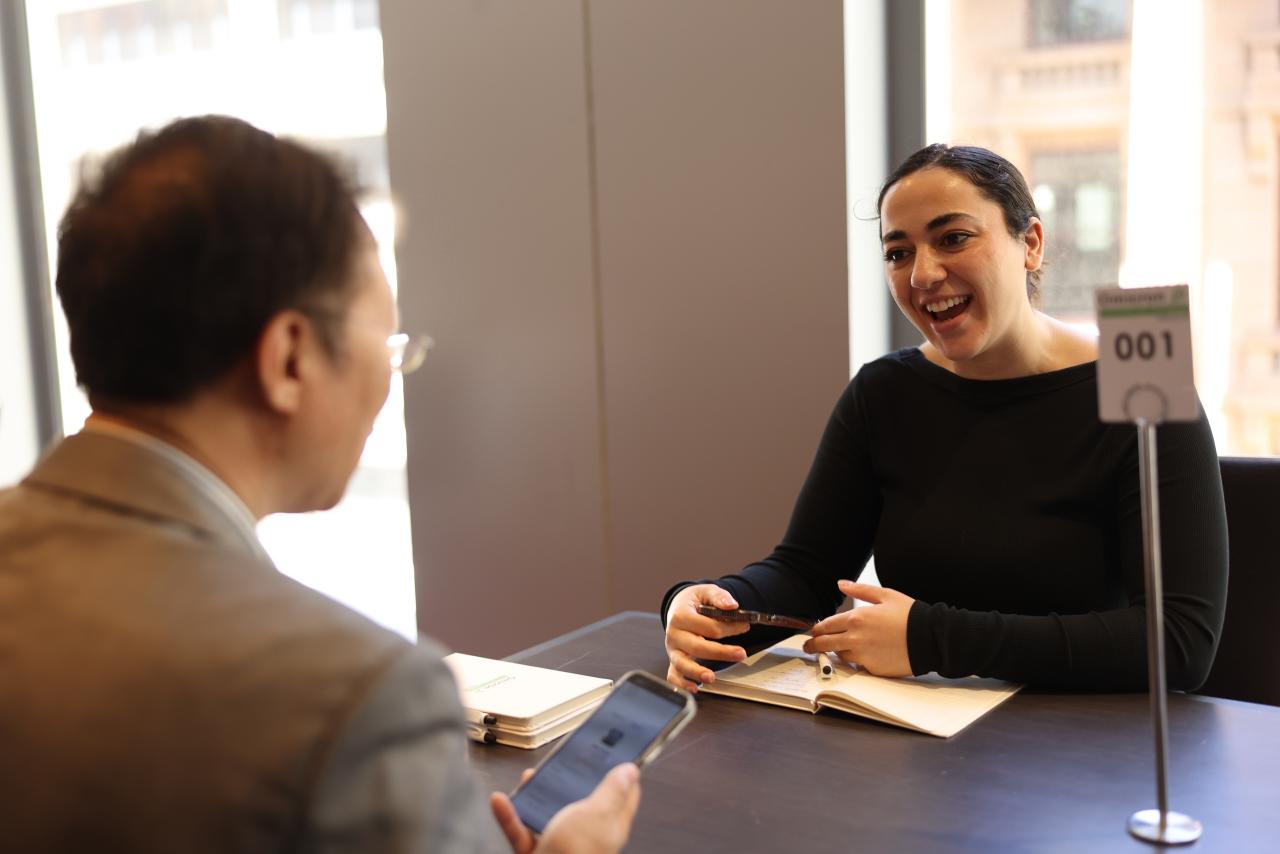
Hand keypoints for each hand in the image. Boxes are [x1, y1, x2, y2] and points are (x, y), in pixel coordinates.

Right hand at [490, 763, 640, 853]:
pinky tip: (501, 801)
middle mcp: (586, 833)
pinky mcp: (537, 852)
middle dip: (569, 778)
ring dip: (535, 793)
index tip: (613, 747)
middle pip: (581, 799)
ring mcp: (561, 843)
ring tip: (528, 777)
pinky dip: (510, 816)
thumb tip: (630, 770)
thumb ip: (612, 792)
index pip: (624, 793)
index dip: (619, 769)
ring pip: (548, 811)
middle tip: (560, 759)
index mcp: (609, 824)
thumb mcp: (597, 814)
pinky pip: (521, 830)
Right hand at [663, 583, 749, 690]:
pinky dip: (681, 684)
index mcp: (681, 616)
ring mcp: (673, 649)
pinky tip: (694, 689)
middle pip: (697, 646)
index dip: (730, 628)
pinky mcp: (673, 660)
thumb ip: (719, 597)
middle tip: (741, 654)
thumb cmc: (694, 602)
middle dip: (721, 652)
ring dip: (696, 672)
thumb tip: (732, 606)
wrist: (678, 607)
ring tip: (711, 678)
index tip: (744, 626)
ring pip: (682, 664)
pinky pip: (673, 676)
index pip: (709, 626)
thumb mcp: (706, 592)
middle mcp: (674, 634)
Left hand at [803, 580, 913, 676]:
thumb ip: (859, 590)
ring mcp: (863, 656)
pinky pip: (858, 665)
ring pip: (840, 656)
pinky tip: (864, 654)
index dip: (816, 629)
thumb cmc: (909, 615)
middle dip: (813, 645)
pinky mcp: (873, 669)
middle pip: (825, 644)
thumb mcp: (885, 595)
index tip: (813, 631)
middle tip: (808, 647)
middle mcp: (855, 639)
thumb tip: (841, 584)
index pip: (825, 626)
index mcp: (856, 618)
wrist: (930, 638)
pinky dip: (857, 660)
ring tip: (839, 649)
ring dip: (837, 652)